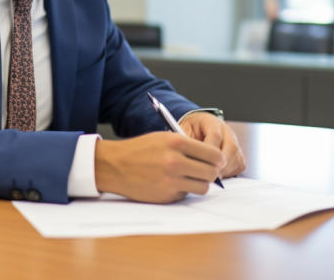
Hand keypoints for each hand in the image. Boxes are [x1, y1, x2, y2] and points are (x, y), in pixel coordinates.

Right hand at [94, 131, 224, 202]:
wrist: (115, 166)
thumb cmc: (140, 150)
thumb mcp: (164, 138)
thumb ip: (188, 146)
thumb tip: (214, 158)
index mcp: (176, 143)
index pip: (213, 154)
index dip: (218, 159)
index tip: (217, 161)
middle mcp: (176, 162)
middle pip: (211, 173)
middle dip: (212, 173)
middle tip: (206, 171)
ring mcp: (171, 181)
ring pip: (203, 187)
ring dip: (200, 184)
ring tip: (190, 178)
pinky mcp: (166, 196)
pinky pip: (186, 195)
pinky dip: (183, 190)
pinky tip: (171, 183)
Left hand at [179, 112, 245, 178]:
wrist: (194, 127)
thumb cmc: (187, 130)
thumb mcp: (181, 131)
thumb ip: (184, 142)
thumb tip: (186, 157)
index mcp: (211, 122)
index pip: (216, 136)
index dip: (209, 151)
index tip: (199, 162)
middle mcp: (226, 131)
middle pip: (231, 148)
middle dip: (219, 164)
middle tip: (207, 174)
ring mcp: (234, 141)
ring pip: (236, 158)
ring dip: (225, 170)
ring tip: (210, 177)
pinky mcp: (237, 153)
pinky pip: (239, 165)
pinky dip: (229, 173)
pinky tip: (218, 176)